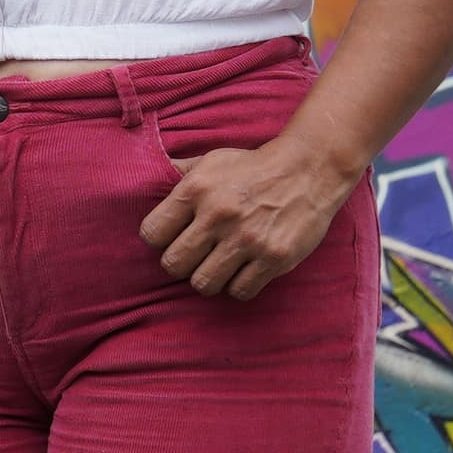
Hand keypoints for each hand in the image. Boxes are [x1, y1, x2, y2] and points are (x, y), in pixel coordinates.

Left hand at [141, 142, 358, 299]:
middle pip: (173, 265)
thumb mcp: (210, 161)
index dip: (157, 240)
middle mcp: (218, 215)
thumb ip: (178, 174)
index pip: (152, 233)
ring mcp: (247, 239)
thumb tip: (145, 178)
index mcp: (196, 190)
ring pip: (204, 284)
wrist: (308, 170)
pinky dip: (238, 285)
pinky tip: (242, 270)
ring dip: (207, 278)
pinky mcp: (275, 258)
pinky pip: (240, 291)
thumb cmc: (251, 168)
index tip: (168, 238)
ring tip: (215, 266)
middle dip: (178, 264)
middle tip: (191, 257)